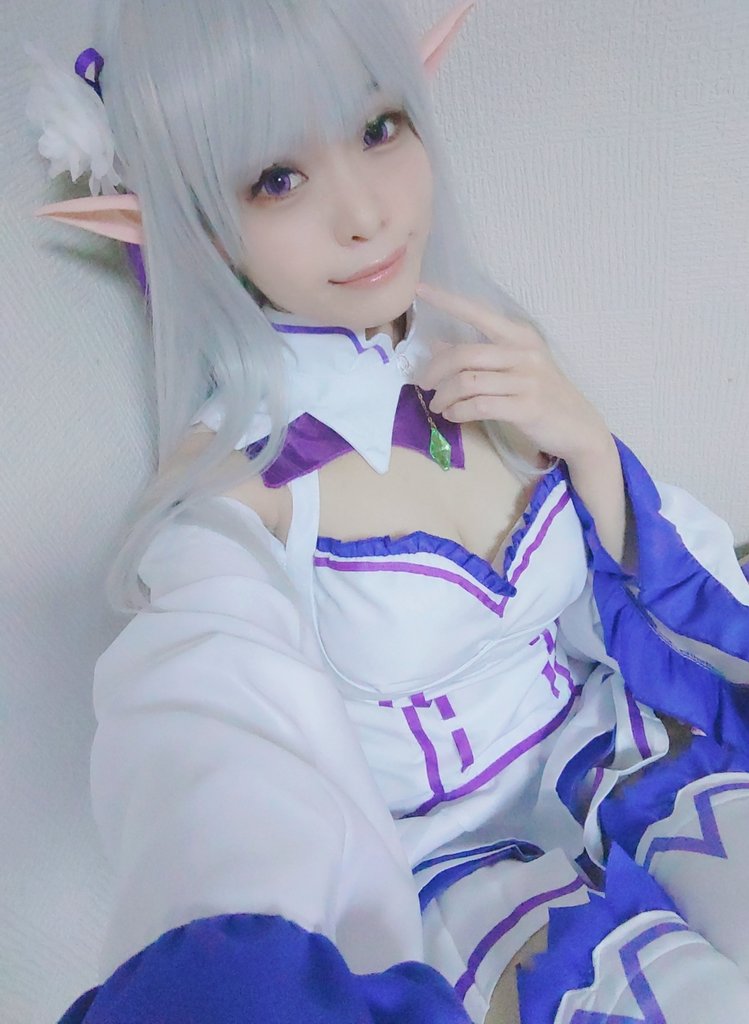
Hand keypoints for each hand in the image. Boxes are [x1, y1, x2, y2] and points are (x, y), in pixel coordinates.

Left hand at [414, 282, 611, 465]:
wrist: (579, 427)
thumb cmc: (543, 395)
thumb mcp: (514, 368)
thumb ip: (479, 357)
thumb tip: (438, 346)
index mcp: (520, 336)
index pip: (478, 313)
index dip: (448, 301)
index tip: (420, 290)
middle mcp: (524, 353)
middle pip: (464, 354)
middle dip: (436, 370)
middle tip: (424, 384)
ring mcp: (526, 380)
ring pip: (468, 381)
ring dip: (444, 396)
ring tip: (438, 405)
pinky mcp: (526, 408)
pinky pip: (479, 405)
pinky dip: (458, 411)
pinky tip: (454, 415)